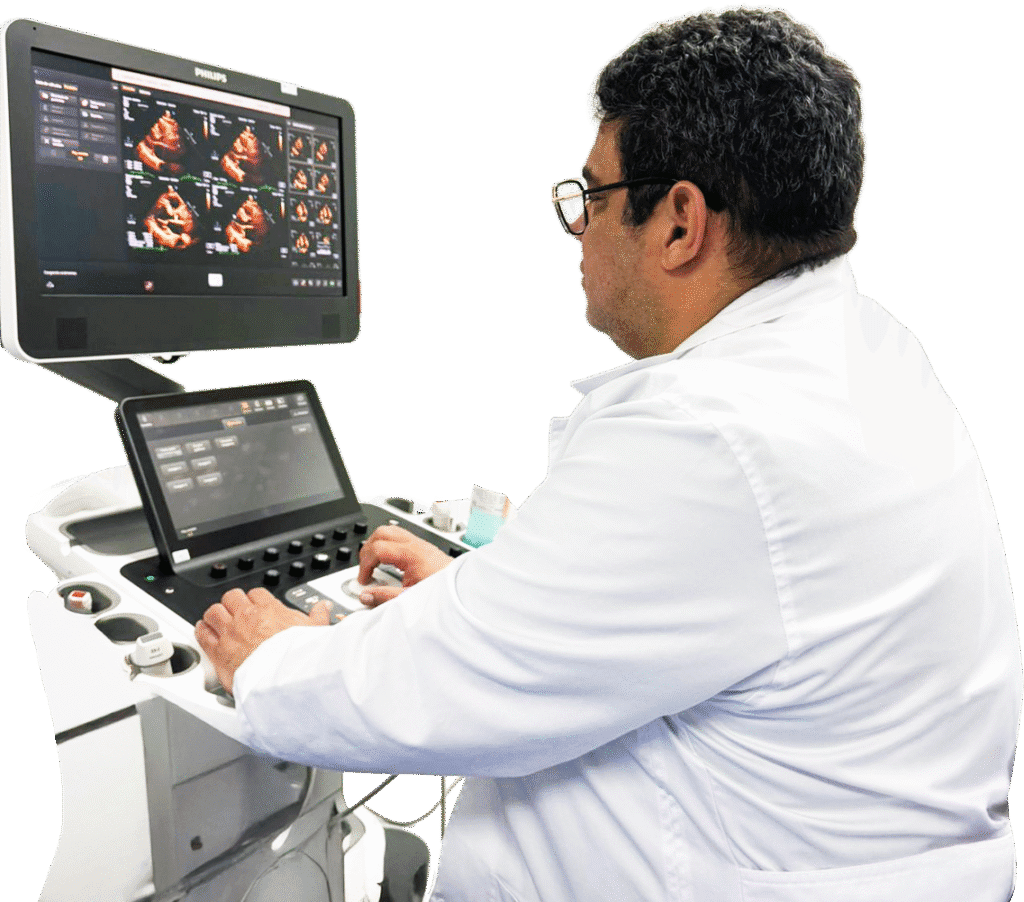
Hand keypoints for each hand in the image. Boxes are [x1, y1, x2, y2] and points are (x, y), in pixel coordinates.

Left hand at [195, 587, 330, 694]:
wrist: (281, 676)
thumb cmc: (297, 655)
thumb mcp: (315, 630)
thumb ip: (317, 616)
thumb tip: (323, 607)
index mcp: (269, 610)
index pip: (256, 594)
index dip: (255, 599)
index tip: (256, 605)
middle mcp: (247, 617)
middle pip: (232, 597)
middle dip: (232, 603)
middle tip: (235, 610)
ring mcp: (230, 632)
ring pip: (213, 612)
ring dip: (215, 615)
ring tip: (216, 619)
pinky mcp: (217, 651)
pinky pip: (202, 634)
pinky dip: (201, 631)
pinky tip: (203, 631)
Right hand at [357, 525, 453, 605]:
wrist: (464, 589)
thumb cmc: (445, 591)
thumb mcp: (410, 599)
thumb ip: (385, 597)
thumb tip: (366, 595)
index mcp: (411, 554)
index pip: (377, 548)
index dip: (365, 564)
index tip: (364, 580)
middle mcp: (416, 544)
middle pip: (382, 533)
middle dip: (368, 550)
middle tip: (365, 568)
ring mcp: (421, 544)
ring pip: (391, 531)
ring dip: (377, 545)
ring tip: (373, 564)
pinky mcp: (424, 547)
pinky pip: (400, 537)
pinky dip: (389, 546)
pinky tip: (389, 562)